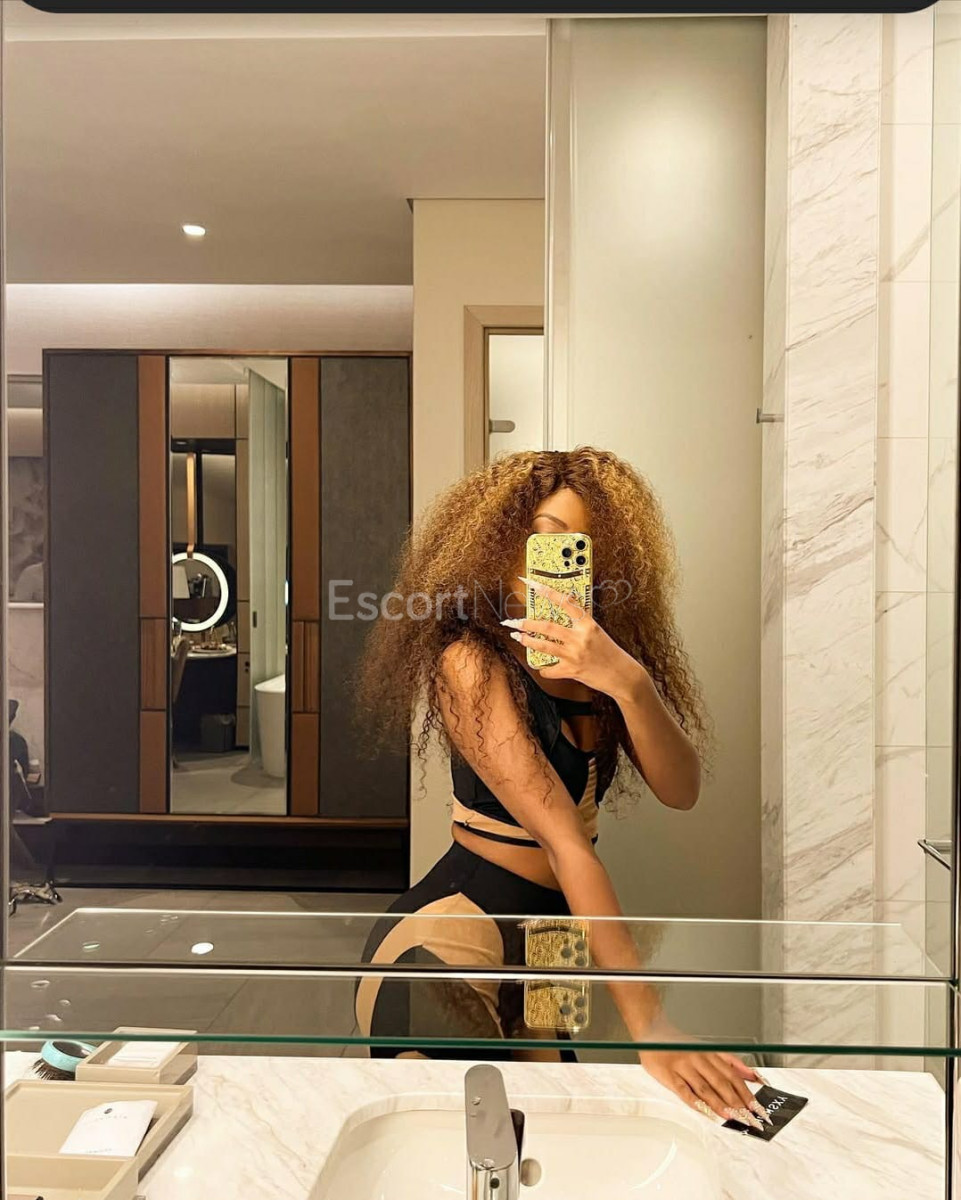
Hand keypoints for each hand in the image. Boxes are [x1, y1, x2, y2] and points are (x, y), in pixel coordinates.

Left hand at [502, 576, 642, 699]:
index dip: (546, 591)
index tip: (531, 584)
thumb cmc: (610, 653)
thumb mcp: (597, 632)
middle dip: (526, 623)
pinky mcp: (572, 671)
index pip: (564, 602)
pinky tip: (542, 667)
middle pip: (547, 626)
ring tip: (517, 636)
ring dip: (527, 641)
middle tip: (513, 621)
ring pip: (543, 645)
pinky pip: (550, 670)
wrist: (623, 676)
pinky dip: (544, 669)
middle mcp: (580, 638)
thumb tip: (562, 614)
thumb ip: (580, 624)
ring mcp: (574, 655)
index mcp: (588, 624)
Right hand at [640, 1043, 771, 1129]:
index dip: (747, 1093)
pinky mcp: (668, 1074)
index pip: (733, 1075)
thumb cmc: (681, 1045)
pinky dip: (695, 1102)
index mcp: (710, 1054)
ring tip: (733, 1118)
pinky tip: (705, 1112)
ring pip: (705, 1087)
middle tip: (750, 1119)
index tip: (759, 1109)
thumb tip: (753, 1075)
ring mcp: (683, 1066)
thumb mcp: (708, 1048)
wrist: (653, 1032)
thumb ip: (730, 1062)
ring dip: (720, 1104)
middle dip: (738, 1103)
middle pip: (722, 1083)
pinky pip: (683, 1090)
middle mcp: (699, 1059)